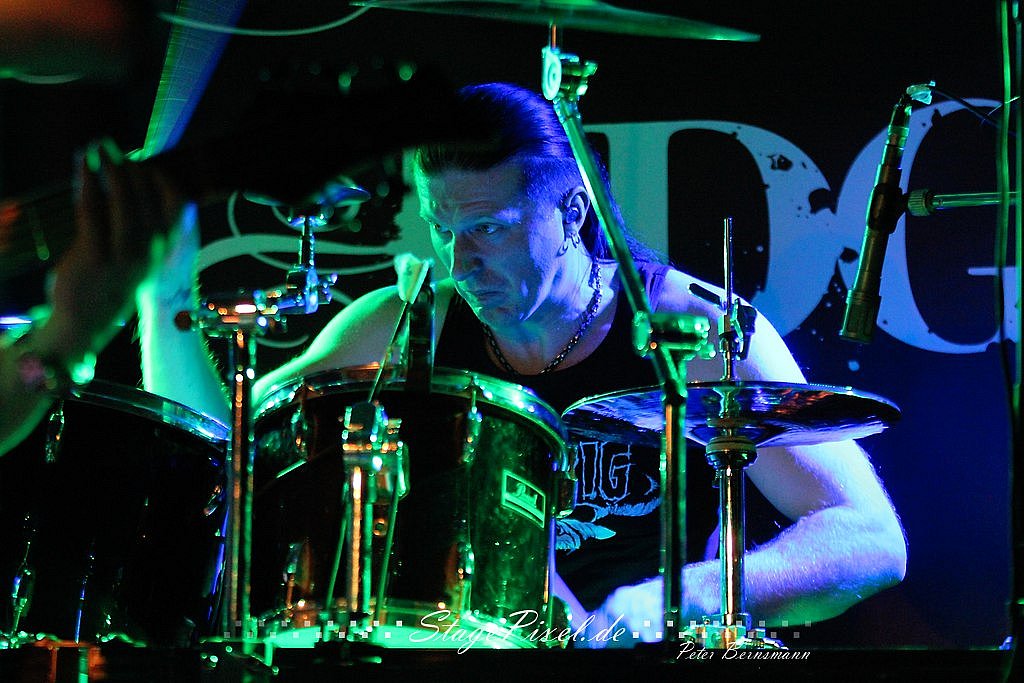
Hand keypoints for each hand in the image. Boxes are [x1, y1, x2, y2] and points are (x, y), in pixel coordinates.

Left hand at [45, 139, 186, 359]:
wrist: (86, 324)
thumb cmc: (112, 286)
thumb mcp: (139, 259)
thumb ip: (144, 230)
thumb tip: (137, 189)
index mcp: (166, 253)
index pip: (176, 205)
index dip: (160, 179)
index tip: (144, 163)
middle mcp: (150, 254)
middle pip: (146, 199)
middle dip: (131, 168)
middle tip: (116, 149)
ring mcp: (123, 256)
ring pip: (121, 201)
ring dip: (110, 169)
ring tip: (99, 149)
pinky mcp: (94, 256)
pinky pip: (91, 209)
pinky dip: (86, 182)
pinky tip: (82, 165)